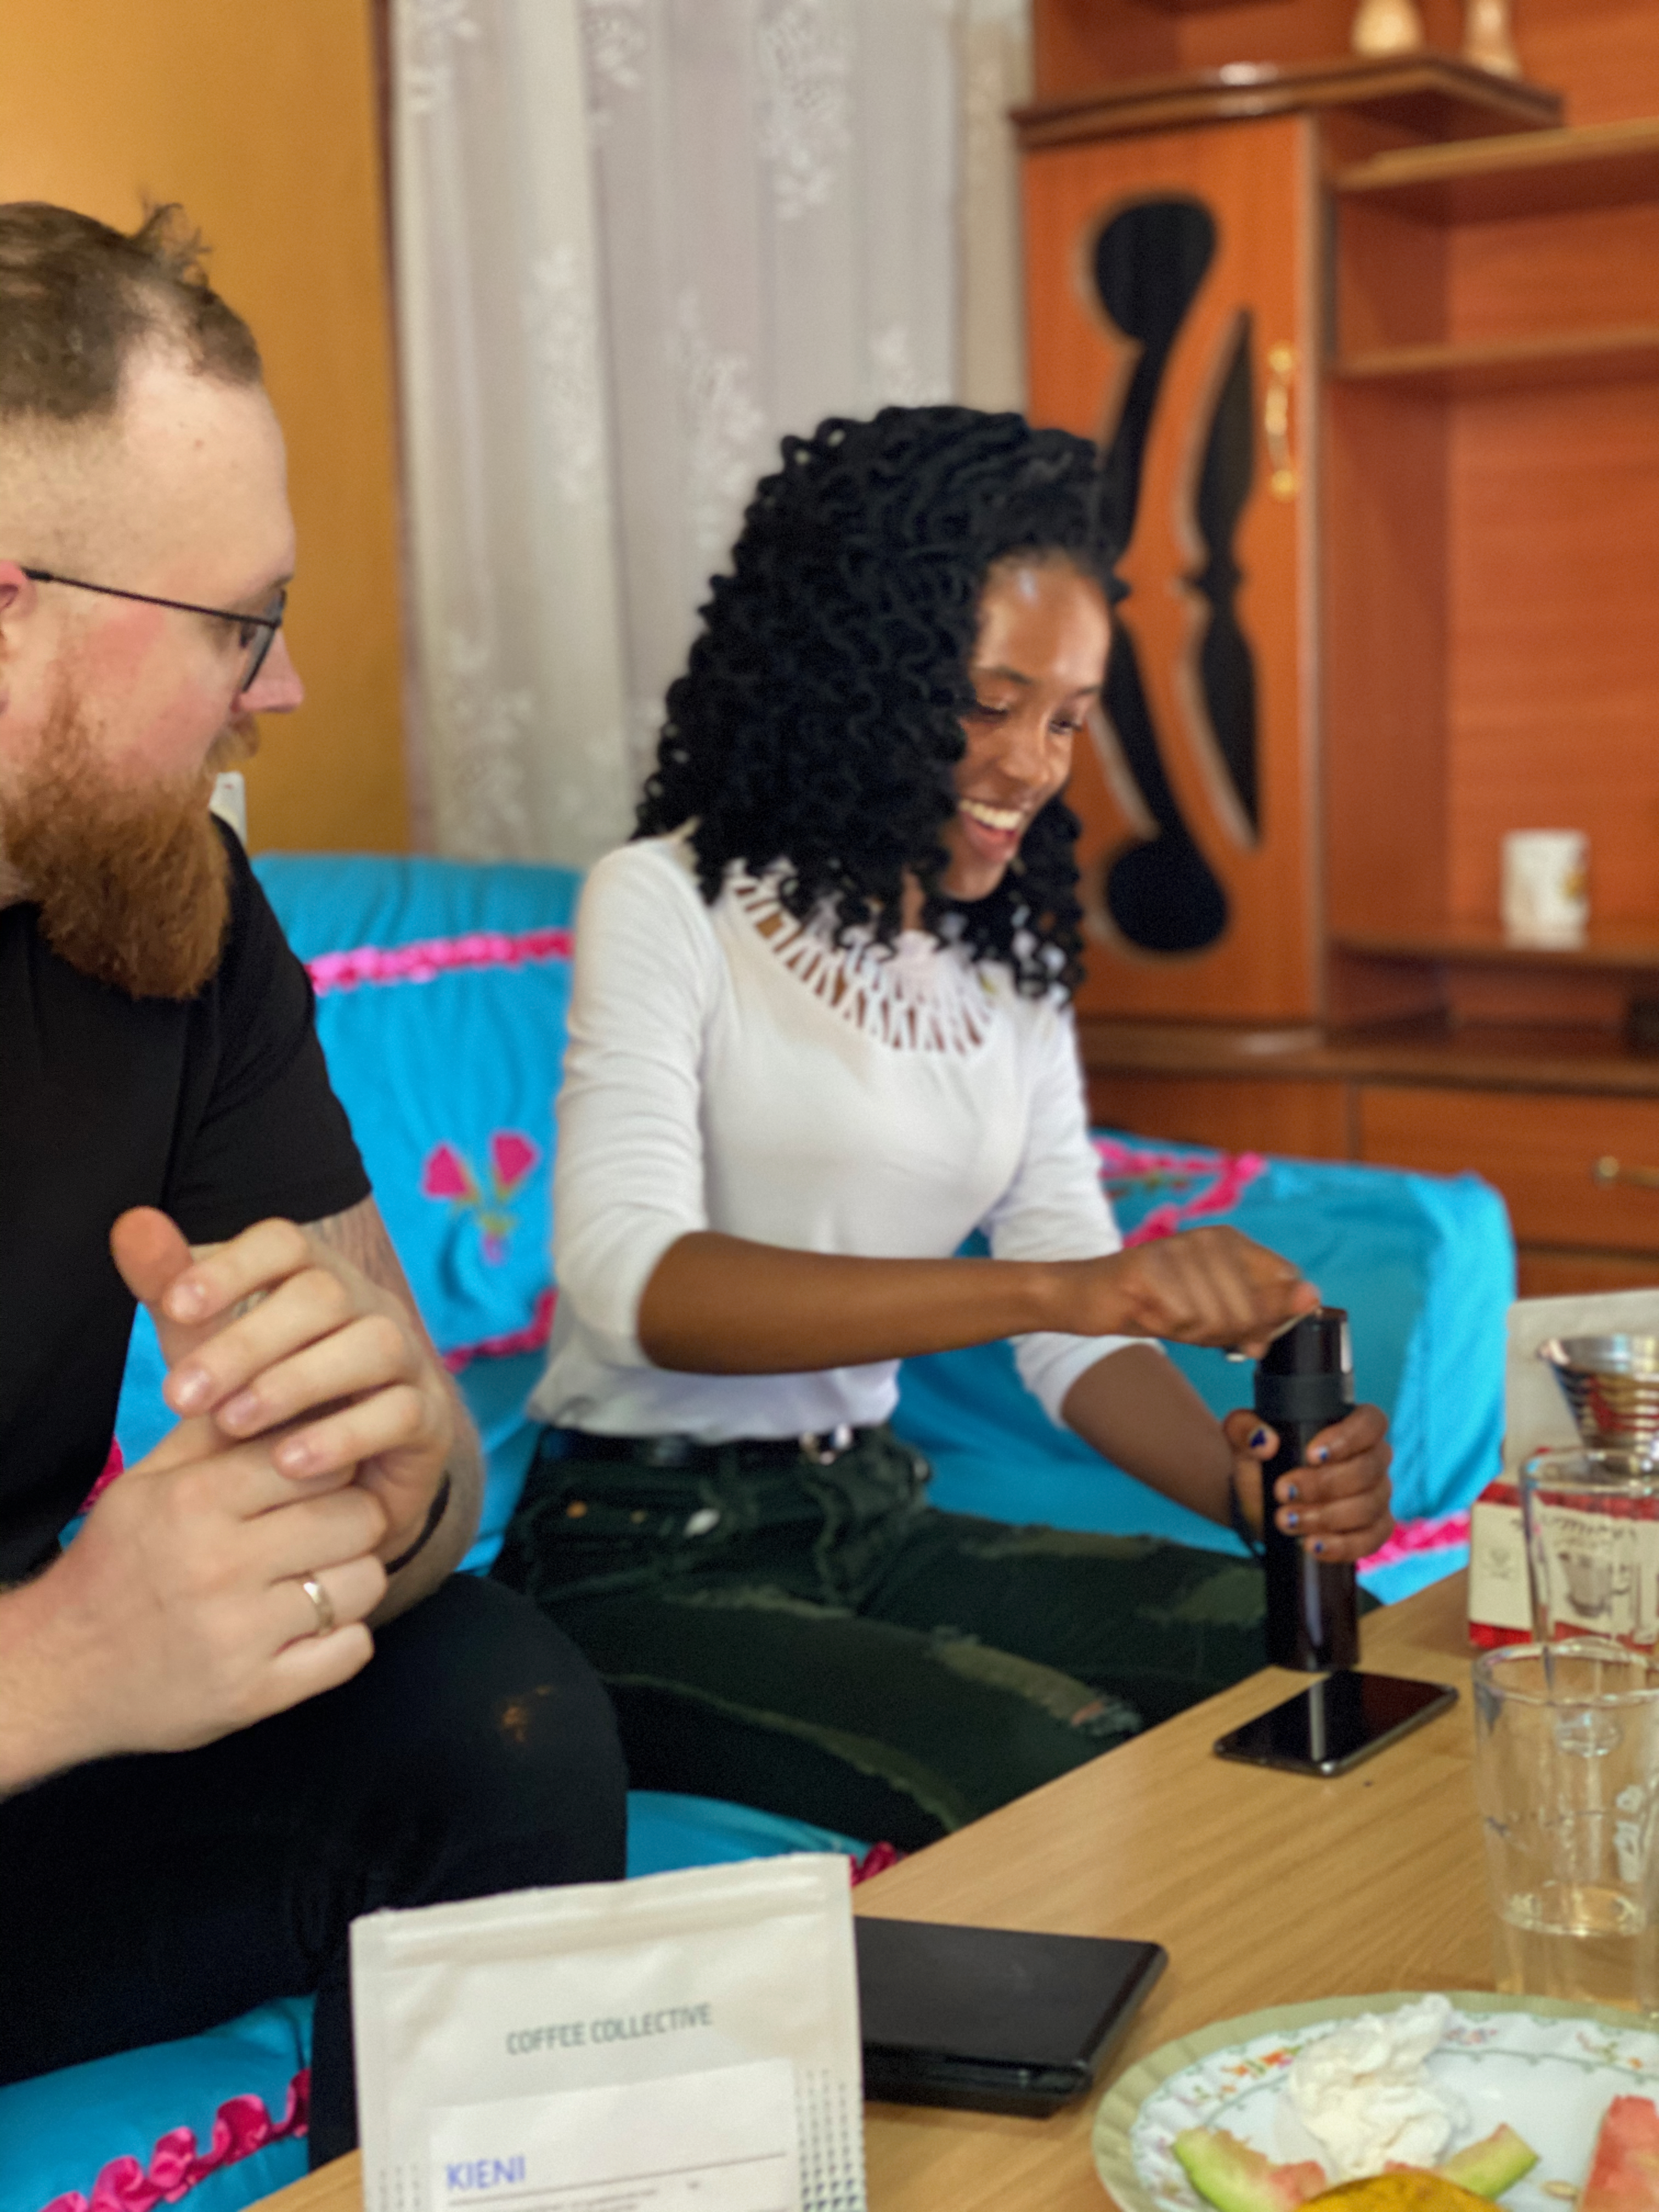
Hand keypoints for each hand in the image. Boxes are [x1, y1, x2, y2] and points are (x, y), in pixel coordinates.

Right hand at [32, 1415, 387, 1762]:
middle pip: (359, 1518)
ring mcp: (239, 1636)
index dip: (333, 1466)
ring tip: (314, 1580)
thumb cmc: (116, 1563)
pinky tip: (307, 1631)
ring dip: (351, 1581)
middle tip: (326, 1531)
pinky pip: (352, 1652)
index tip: (322, 1481)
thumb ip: (218, 1432)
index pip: (320, 1459)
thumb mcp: (149, 1482)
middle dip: (354, 1519)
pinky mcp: (254, 1694)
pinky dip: (342, 1641)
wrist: (58, 1670)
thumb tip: (287, 1385)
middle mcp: (220, 1565)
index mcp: (196, 1501)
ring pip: (365, 1583)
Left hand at [111, 1207, 454, 1563]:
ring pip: (372, 1345)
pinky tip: (287, 1463)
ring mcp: (409, 1360)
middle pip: (325, 1295)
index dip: (233, 1268)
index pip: (287, 1243)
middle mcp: (371, 1307)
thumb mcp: (209, 1345)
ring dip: (296, 1382)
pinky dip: (343, 1436)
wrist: (333, 1484)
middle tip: (179, 1398)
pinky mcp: (429, 1420)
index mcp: (318, 1277)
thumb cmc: (264, 1400)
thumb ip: (170, 1286)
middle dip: (246, 1343)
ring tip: (231, 1425)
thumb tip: (130, 1222)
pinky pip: (400, 1413)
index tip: (173, 1305)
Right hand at [1077, 1227, 1319, 1356]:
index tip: (1247, 1335)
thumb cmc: (1158, 1304)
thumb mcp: (1215, 1313)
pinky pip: (1183, 1318)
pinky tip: (1151, 1315)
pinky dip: (1170, 1330)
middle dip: (1228, 1334)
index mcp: (1231, 1240)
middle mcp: (1209, 1238)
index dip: (1270, 1317)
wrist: (1091, 1296)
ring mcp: (1179, 1249)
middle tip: (1197, 1331)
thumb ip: (1260, 1312)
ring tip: (1171, 1320)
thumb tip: (1310, 1301)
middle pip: (1252, 1309)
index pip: (1285, 1280)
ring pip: (1218, 1317)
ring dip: (1196, 1334)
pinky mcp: (1149, 1268)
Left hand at [1226, 1403, 1394, 1564]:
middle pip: (1369, 1469)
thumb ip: (1244, 1428)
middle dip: (1324, 1485)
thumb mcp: (1242, 1439)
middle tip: (1283, 1492)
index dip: (1349, 1438)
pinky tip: (1313, 1545)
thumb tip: (1265, 1441)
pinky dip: (1343, 1545)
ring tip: (1286, 1521)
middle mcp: (1372, 1459)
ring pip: (1369, 1507)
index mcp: (1350, 1427)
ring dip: (1327, 1517)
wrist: (1258, 1500)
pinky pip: (1372, 1539)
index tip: (1312, 1455)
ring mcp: (1376, 1495)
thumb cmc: (1259, 1460)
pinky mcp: (1373, 1529)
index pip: (1371, 1422)